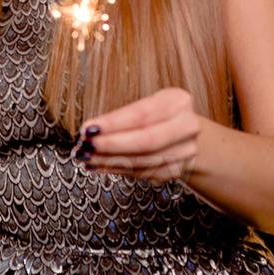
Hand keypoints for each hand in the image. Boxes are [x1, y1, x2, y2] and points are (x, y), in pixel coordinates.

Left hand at [72, 87, 200, 184]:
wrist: (187, 134)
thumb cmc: (158, 114)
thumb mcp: (147, 104)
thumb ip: (124, 115)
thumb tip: (91, 130)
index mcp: (178, 102)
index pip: (142, 114)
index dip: (114, 123)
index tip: (89, 128)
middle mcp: (187, 127)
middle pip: (146, 140)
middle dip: (112, 145)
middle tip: (86, 146)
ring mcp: (184, 152)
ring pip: (142, 160)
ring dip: (110, 160)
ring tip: (87, 157)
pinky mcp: (175, 170)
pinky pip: (141, 172)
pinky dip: (117, 169)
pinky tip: (99, 166)